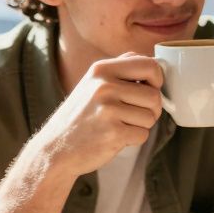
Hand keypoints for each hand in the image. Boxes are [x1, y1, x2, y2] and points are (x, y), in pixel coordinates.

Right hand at [31, 53, 164, 176]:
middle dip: (152, 108)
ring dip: (141, 125)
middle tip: (135, 114)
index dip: (158, 79)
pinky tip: (116, 137)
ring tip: (120, 125)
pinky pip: (143, 134)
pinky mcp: (113, 133)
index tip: (151, 89)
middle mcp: (105, 86)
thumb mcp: (93, 83)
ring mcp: (108, 109)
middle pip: (154, 95)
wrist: (55, 148)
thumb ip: (121, 70)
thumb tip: (156, 67)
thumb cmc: (81, 116)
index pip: (149, 65)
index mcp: (102, 69)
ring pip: (151, 117)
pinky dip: (134, 139)